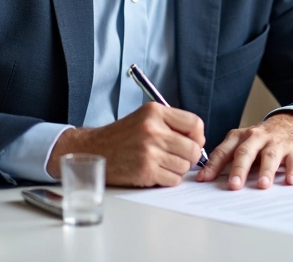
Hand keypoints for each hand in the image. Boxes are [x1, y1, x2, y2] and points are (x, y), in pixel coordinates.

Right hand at [47, 102, 204, 187]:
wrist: (94, 150)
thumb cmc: (122, 136)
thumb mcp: (145, 118)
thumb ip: (171, 124)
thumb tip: (198, 140)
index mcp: (155, 112)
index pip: (195, 124)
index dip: (197, 136)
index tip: (191, 142)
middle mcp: (153, 129)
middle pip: (193, 148)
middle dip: (189, 157)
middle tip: (177, 158)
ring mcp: (149, 151)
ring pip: (184, 166)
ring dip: (177, 169)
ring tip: (162, 164)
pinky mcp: (145, 170)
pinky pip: (173, 179)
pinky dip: (168, 179)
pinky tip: (155, 172)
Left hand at [196, 111, 292, 189]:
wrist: (292, 125)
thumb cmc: (262, 141)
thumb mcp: (243, 144)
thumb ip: (227, 159)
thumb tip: (205, 179)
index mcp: (240, 137)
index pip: (224, 151)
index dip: (213, 165)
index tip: (204, 180)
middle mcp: (257, 137)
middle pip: (246, 152)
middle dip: (239, 169)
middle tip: (234, 185)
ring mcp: (276, 142)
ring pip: (270, 155)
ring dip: (266, 170)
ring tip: (262, 185)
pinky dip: (292, 171)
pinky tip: (290, 181)